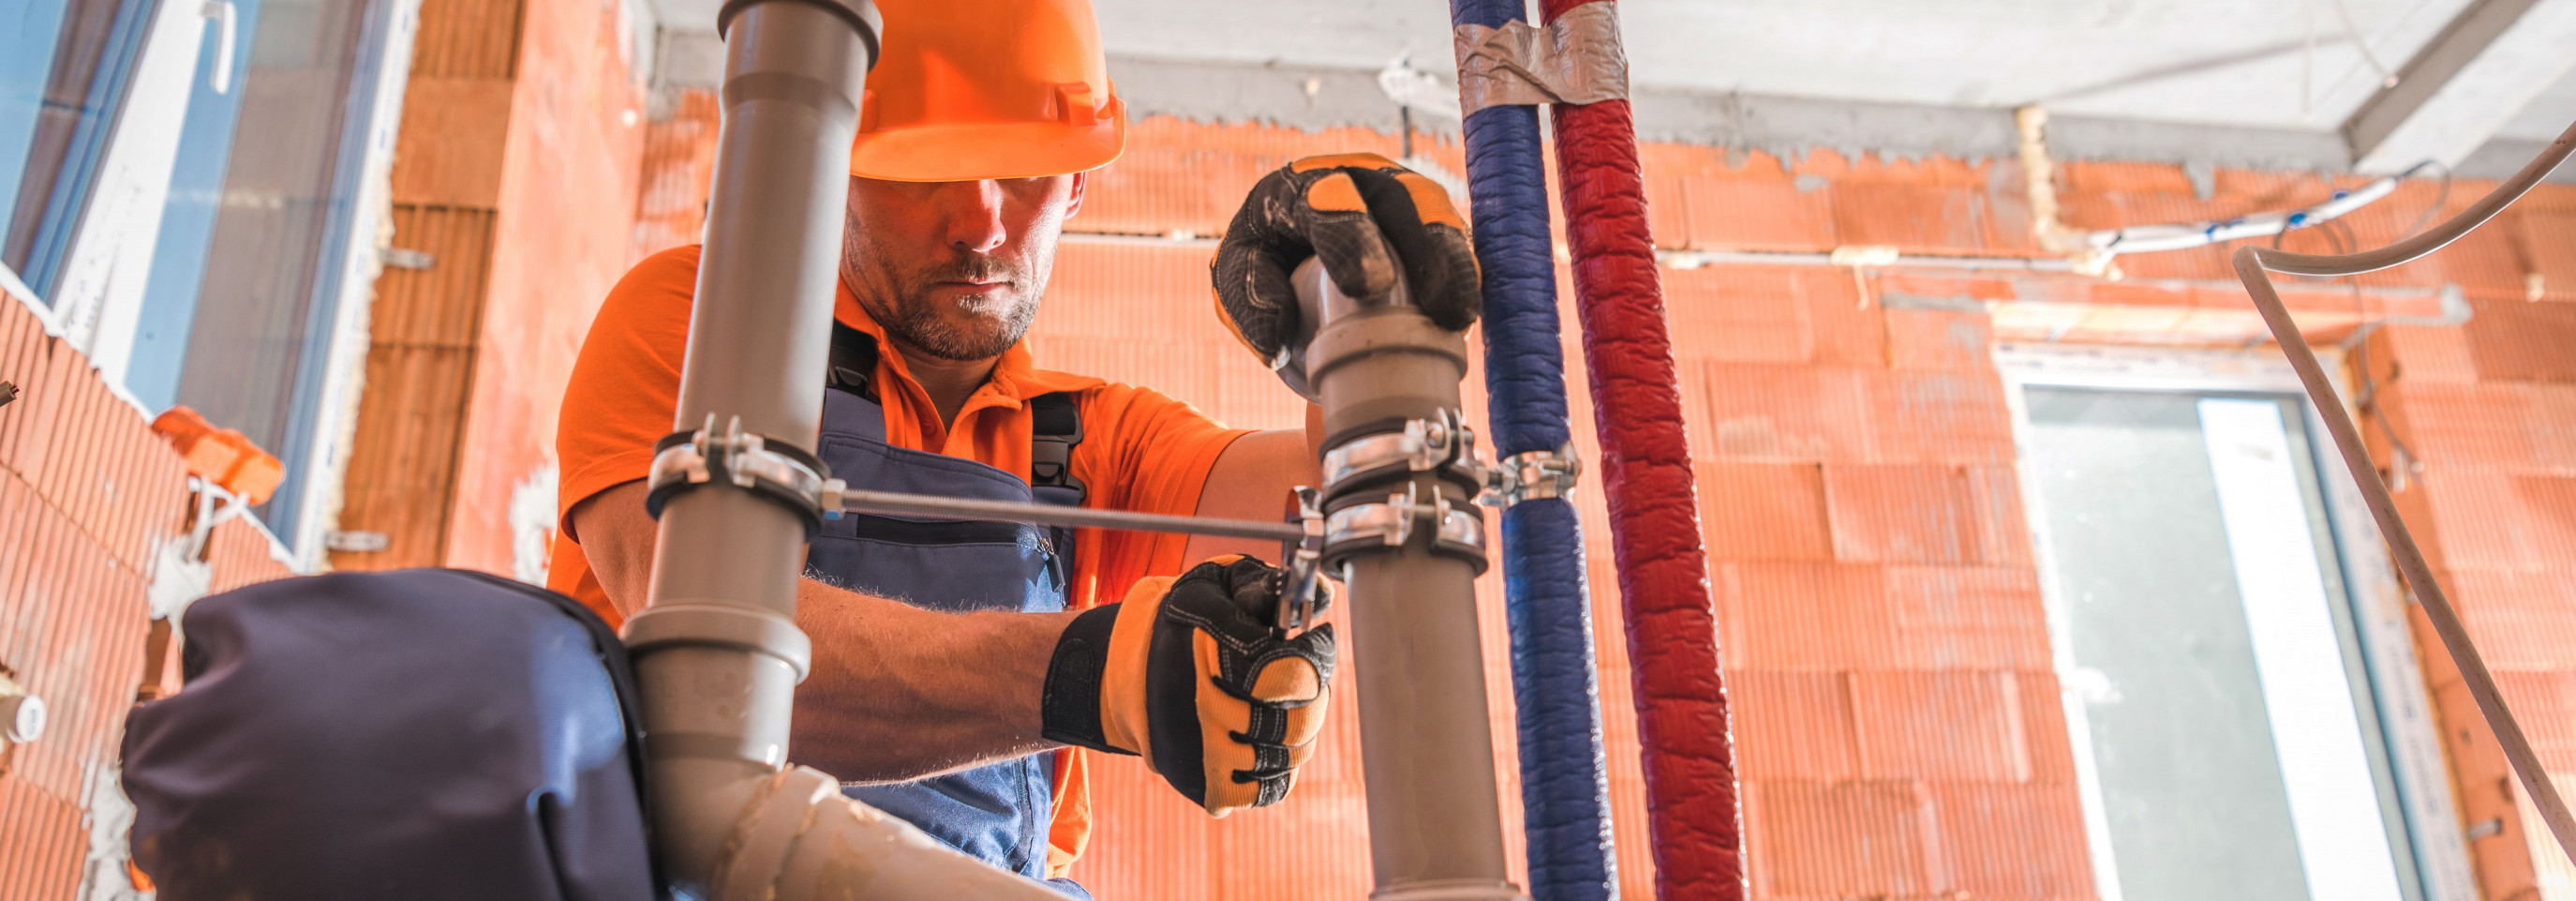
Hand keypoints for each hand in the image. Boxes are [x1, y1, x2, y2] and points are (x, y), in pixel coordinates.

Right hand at [1040, 556, 1334, 814]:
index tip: (1318, 637)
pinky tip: (1268, 737)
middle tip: (1303, 676)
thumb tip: (1325, 595)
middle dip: (1313, 694)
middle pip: (1300, 721)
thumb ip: (1267, 585)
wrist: (1123, 676)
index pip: (1293, 672)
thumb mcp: (1215, 583)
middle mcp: (1206, 710)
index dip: (1318, 652)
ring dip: (1298, 729)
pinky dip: (1278, 766)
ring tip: (1283, 705)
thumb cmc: (1182, 622)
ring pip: (1291, 755)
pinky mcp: (1205, 787)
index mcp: (1210, 655)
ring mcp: (1206, 754)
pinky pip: (1269, 789)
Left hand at [1210, 153, 1478, 394]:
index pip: (1329, 201)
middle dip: (1428, 247)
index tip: (1369, 286)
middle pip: (1403, 197)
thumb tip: (1277, 344)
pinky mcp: (1430, 220)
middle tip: (1439, 306)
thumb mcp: (1237, 276)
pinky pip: (1455, 239)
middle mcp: (1360, 178)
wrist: (1289, 251)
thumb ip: (1248, 302)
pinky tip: (1467, 313)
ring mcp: (1402, 195)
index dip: (1353, 238)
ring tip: (1461, 316)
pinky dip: (1463, 272)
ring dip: (1455, 261)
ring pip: (1439, 213)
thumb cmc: (1264, 260)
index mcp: (1303, 185)